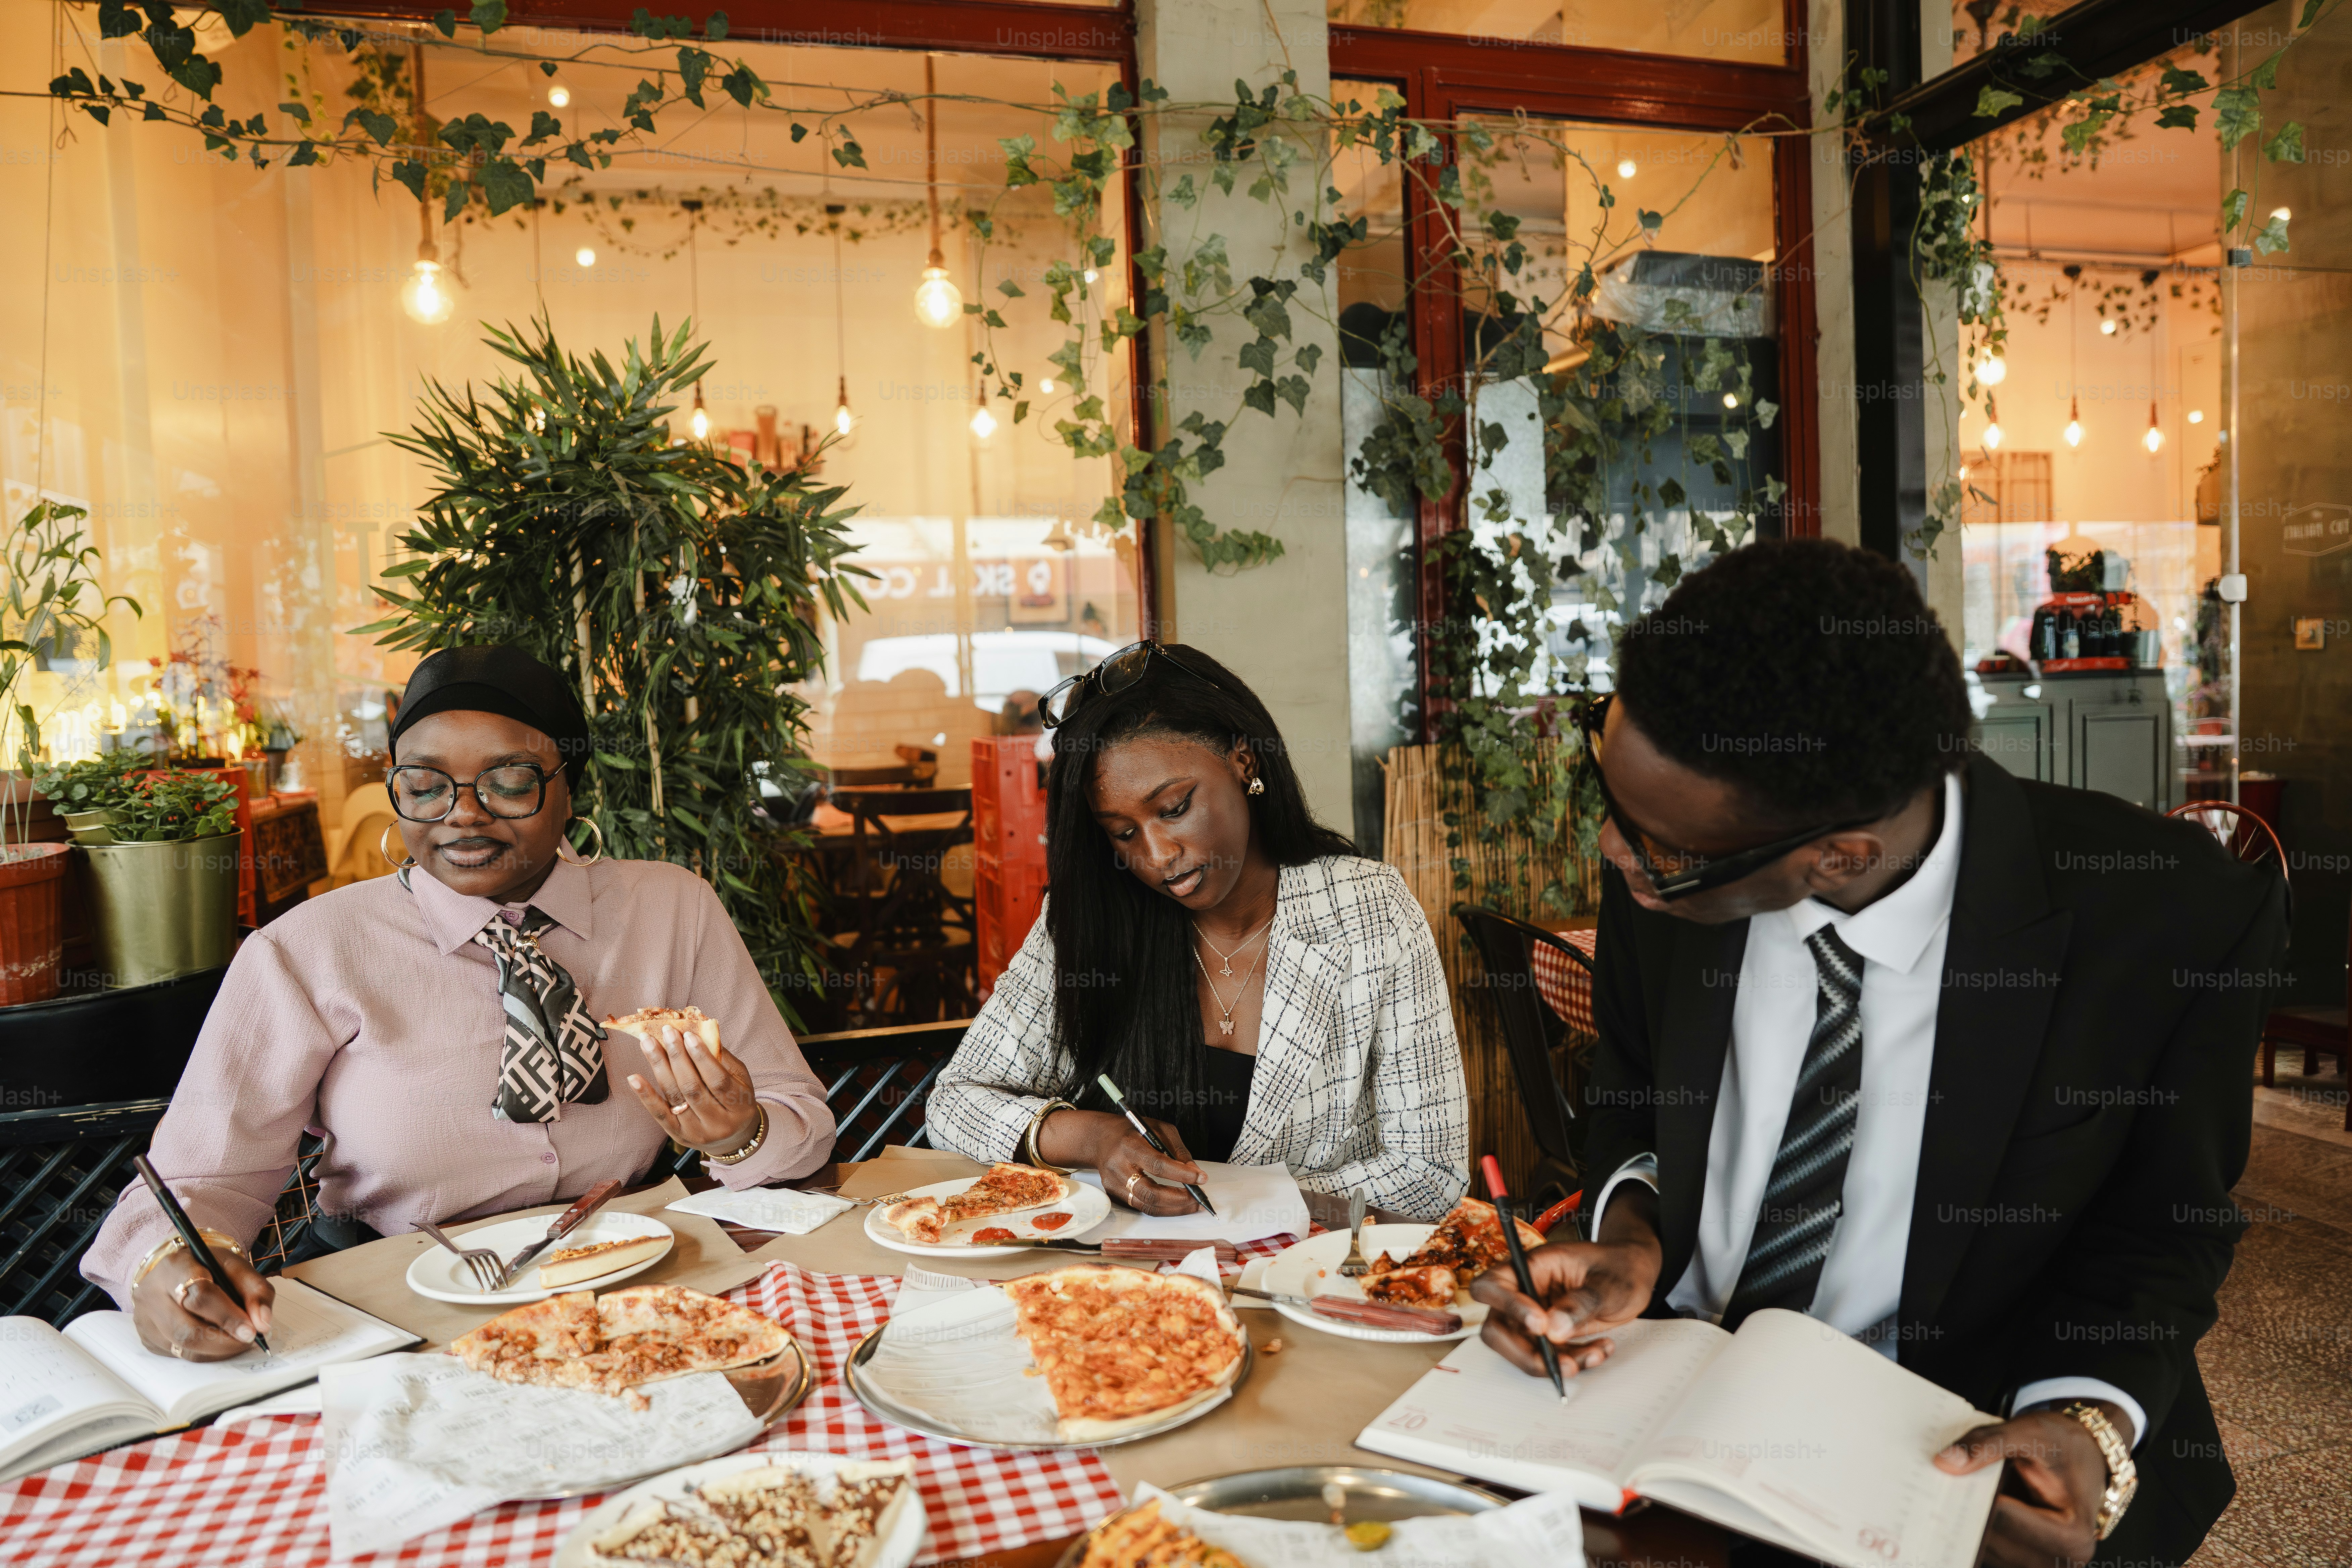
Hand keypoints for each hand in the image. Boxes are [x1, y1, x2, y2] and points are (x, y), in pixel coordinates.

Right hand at [132, 1246, 273, 1361]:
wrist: (171, 1268)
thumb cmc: (205, 1266)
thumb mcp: (234, 1266)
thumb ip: (255, 1290)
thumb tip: (263, 1324)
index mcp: (175, 1268)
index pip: (199, 1297)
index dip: (228, 1317)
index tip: (252, 1331)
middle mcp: (152, 1295)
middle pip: (187, 1330)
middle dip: (224, 1341)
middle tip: (248, 1340)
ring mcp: (145, 1320)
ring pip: (182, 1348)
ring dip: (217, 1350)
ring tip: (236, 1340)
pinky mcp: (147, 1338)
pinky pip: (178, 1354)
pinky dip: (204, 1353)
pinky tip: (217, 1342)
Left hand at [626, 1024, 759, 1155]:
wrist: (732, 1138)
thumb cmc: (736, 1100)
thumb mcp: (740, 1080)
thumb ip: (723, 1059)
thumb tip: (699, 1033)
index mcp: (740, 1108)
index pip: (718, 1081)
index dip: (702, 1057)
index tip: (688, 1035)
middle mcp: (718, 1124)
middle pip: (693, 1088)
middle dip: (677, 1057)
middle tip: (666, 1033)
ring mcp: (696, 1132)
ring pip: (675, 1097)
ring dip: (659, 1067)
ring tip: (648, 1043)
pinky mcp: (677, 1136)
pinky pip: (660, 1114)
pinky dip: (646, 1095)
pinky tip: (634, 1078)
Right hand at [1035, 1108, 1202, 1214]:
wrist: (1099, 1138)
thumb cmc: (1131, 1131)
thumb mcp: (1158, 1129)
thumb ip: (1177, 1150)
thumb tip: (1194, 1172)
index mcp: (1130, 1145)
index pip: (1157, 1164)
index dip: (1181, 1174)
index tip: (1201, 1178)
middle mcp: (1119, 1167)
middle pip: (1150, 1192)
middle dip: (1178, 1199)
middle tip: (1198, 1199)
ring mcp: (1114, 1183)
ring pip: (1146, 1205)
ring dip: (1172, 1208)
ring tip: (1191, 1205)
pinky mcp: (1114, 1194)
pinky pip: (1140, 1206)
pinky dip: (1161, 1208)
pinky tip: (1175, 1204)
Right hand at [1470, 1237, 1655, 1377]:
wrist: (1634, 1275)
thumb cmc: (1619, 1267)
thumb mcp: (1608, 1282)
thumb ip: (1580, 1303)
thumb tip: (1553, 1330)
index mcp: (1531, 1266)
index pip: (1492, 1285)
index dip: (1506, 1306)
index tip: (1540, 1325)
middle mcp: (1525, 1292)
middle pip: (1496, 1328)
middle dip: (1525, 1353)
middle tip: (1561, 1363)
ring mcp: (1535, 1315)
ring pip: (1522, 1350)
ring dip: (1553, 1363)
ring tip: (1595, 1354)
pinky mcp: (1549, 1336)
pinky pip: (1547, 1358)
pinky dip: (1572, 1362)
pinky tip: (1599, 1350)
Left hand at [1936, 1405, 2119, 1567]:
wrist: (2083, 1455)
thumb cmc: (2063, 1445)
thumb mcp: (2029, 1432)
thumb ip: (1986, 1444)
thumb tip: (1944, 1463)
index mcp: (2072, 1534)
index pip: (2006, 1521)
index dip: (1972, 1501)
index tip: (1939, 1479)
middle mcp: (2061, 1560)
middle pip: (1993, 1541)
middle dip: (1961, 1516)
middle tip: (1928, 1491)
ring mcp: (2041, 1564)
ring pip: (1987, 1552)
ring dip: (1961, 1528)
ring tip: (1939, 1499)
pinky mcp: (2024, 1561)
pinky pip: (1989, 1553)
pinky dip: (1969, 1534)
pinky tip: (1952, 1512)